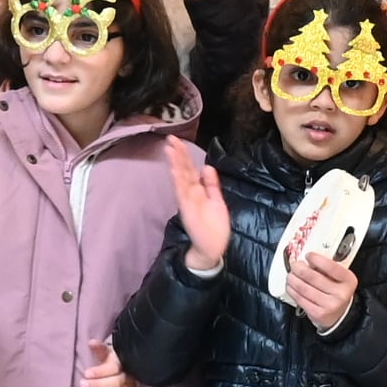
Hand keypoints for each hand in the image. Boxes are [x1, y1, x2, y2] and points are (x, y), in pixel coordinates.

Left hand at [79, 338, 137, 386]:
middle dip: (98, 385)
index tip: (86, 373)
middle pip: (116, 383)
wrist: (128, 368)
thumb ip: (99, 348)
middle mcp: (128, 376)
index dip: (100, 372)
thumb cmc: (113, 360)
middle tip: (83, 384)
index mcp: (122, 362)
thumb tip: (91, 342)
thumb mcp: (106, 352)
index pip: (113, 368)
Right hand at [164, 135, 231, 271]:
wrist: (212, 248)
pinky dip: (178, 181)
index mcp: (197, 191)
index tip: (178, 141)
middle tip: (171, 138)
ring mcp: (187, 201)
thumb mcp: (216, 201)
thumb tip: (207, 166)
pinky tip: (175, 170)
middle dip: (178, 154)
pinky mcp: (187, 210)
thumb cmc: (214, 227)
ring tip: (170, 149)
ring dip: (175, 164)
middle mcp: (190, 194)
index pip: (189, 169)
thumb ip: (211, 184)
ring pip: (180, 179)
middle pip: (183, 170)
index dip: (184, 155)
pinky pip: (182, 194)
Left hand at [281, 247, 357, 330]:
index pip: (330, 266)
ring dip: (292, 279)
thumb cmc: (337, 292)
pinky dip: (292, 290)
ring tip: (291, 275)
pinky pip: (299, 298)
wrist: (340, 314)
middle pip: (312, 277)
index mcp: (348, 280)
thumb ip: (326, 267)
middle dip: (298, 268)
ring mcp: (329, 305)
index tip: (308, 255)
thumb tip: (306, 259)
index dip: (316, 259)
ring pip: (303, 287)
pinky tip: (291, 286)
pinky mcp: (318, 313)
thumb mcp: (339, 278)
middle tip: (294, 265)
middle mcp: (340, 294)